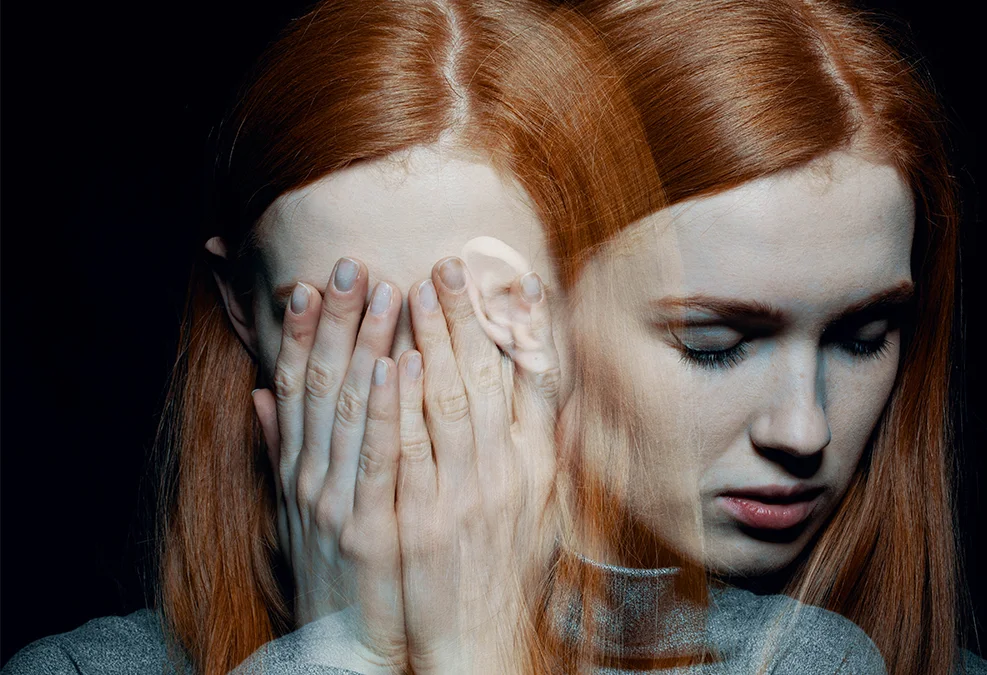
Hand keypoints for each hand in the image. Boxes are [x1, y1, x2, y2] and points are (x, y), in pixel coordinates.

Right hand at [252, 257, 407, 672]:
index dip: (303, 333)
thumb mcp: (299, 510)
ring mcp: (337, 500)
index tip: (314, 284)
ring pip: (353, 407)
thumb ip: (282, 449)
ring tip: (389, 291)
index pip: (295, 387)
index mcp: (298, 470)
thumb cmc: (339, 571)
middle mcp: (310, 478)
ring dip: (370, 345)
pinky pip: (382, 455)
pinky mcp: (370, 526)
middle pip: (322, 383)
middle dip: (338, 321)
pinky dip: (391, 407)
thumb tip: (260, 393)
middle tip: (354, 264)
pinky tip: (404, 363)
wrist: (353, 644)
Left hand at [397, 257, 560, 674]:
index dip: (522, 326)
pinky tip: (393, 361)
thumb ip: (547, 448)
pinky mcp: (421, 519)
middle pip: (488, 377)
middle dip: (466, 316)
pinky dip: (403, 402)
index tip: (514, 277)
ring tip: (413, 289)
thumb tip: (551, 394)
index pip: (534, 381)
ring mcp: (464, 495)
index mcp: (536, 465)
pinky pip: (410, 449)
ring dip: (432, 341)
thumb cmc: (505, 572)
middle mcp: (508, 473)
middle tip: (448, 264)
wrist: (478, 642)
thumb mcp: (542, 509)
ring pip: (449, 400)